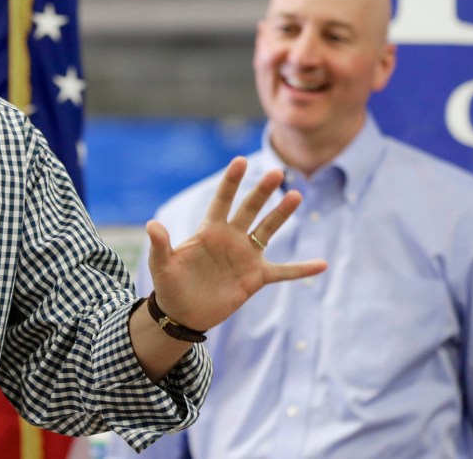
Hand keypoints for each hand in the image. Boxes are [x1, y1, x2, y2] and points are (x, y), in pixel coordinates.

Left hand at [146, 156, 325, 331]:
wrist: (183, 313)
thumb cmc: (170, 285)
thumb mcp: (162, 265)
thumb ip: (160, 245)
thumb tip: (151, 225)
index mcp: (209, 230)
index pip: (222, 200)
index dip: (231, 181)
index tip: (240, 160)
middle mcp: (231, 238)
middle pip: (249, 209)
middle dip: (262, 191)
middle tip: (276, 172)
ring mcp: (246, 256)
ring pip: (267, 230)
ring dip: (281, 214)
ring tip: (296, 195)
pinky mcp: (256, 277)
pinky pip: (283, 272)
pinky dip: (301, 269)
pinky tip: (321, 264)